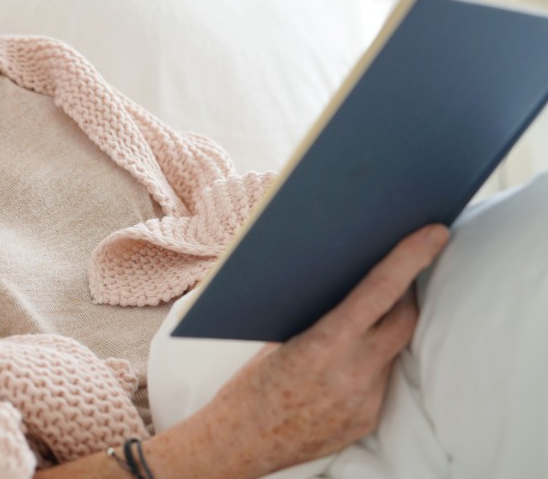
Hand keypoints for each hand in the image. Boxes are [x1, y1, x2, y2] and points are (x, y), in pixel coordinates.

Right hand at [144, 223, 449, 478]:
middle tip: (401, 270)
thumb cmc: (248, 384)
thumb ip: (319, 316)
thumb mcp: (277, 338)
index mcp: (324, 344)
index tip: (435, 233)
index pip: (380, 291)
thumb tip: (347, 283)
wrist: (241, 443)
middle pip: (403, 318)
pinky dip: (368, 362)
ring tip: (359, 319)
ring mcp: (365, 400)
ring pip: (392, 349)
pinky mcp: (368, 419)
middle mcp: (354, 373)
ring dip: (382, 330)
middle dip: (406, 292)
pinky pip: (381, 379)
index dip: (410, 258)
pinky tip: (343, 363)